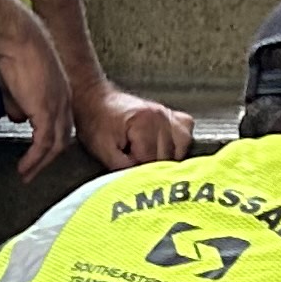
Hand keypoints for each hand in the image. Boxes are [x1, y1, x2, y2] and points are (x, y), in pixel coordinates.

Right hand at [0, 19, 78, 180]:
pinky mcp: (46, 111)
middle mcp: (64, 101)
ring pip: (55, 145)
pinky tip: (23, 167)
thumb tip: (17, 118)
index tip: (37, 154)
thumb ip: (18, 102)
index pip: (61, 124)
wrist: (16, 37)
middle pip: (62, 138)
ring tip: (26, 174)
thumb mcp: (15, 83)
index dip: (50, 141)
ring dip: (40, 163)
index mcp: (59, 92)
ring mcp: (58, 106)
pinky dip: (34, 158)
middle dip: (47, 158)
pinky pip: (43, 144)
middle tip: (32, 171)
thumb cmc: (12, 52)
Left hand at [75, 84, 195, 169]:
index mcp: (144, 124)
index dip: (140, 173)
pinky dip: (178, 145)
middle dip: (151, 167)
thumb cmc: (96, 123)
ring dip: (166, 159)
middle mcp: (161, 117)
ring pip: (180, 150)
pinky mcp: (172, 115)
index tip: (131, 176)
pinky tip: (164, 148)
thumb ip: (124, 169)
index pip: (152, 162)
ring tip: (147, 158)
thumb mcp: (104, 151)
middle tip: (133, 164)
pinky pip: (185, 136)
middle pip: (168, 158)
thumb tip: (142, 183)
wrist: (95, 99)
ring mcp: (169, 114)